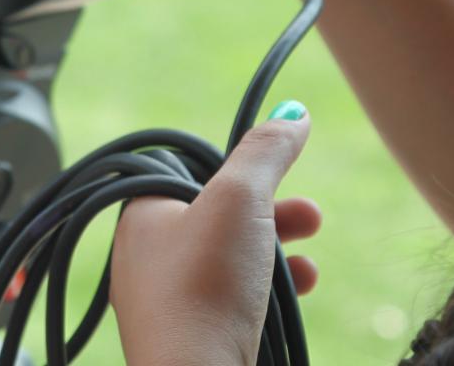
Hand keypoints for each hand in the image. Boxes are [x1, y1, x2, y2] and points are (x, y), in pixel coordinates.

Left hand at [110, 109, 321, 365]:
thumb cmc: (206, 286)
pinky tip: (293, 301)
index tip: (277, 179)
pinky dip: (265, 297)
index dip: (238, 172)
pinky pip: (229, 304)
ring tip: (310, 272)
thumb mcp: (241, 198)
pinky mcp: (187, 340)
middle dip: (272, 216)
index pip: (189, 174)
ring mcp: (163, 305)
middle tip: (313, 219)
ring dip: (277, 259)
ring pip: (228, 264)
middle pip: (217, 220)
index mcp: (140, 217)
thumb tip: (293, 114)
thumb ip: (265, 151)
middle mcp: (143, 260)